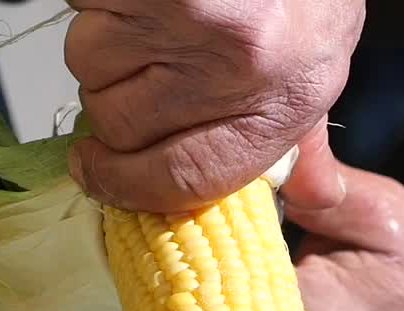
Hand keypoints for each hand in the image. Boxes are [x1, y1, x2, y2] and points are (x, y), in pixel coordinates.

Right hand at [64, 0, 364, 211]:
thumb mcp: (320, 63)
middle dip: (115, 97)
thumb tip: (313, 198)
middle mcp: (237, 63)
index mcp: (284, 101)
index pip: (182, 178)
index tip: (95, 174)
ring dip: (105, 41)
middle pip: (118, 122)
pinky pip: (83, 8)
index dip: (124, 185)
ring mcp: (188, 13)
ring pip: (89, 61)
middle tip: (148, 62)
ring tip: (156, 11)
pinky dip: (98, 0)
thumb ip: (305, 137)